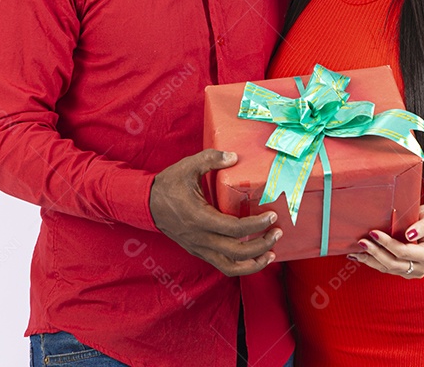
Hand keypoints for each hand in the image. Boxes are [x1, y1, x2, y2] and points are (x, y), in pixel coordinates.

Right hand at [150, 149, 281, 276]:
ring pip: (230, 266)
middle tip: (277, 232)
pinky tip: (254, 259)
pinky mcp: (199, 252)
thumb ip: (210, 159)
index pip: (234, 229)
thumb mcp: (188, 166)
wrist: (146, 204)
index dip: (256, 225)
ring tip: (272, 253)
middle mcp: (200, 238)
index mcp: (199, 218)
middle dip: (262, 244)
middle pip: (237, 251)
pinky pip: (222, 266)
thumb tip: (234, 156)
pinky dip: (241, 266)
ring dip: (254, 263)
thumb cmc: (169, 184)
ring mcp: (199, 248)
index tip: (272, 216)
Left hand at [348, 204, 423, 278]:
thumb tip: (409, 234)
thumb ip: (421, 226)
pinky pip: (386, 269)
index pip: (404, 252)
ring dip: (371, 259)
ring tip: (356, 250)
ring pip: (388, 269)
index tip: (373, 233)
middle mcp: (423, 268)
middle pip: (394, 263)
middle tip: (362, 242)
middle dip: (376, 252)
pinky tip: (360, 256)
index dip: (387, 243)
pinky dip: (373, 262)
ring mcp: (413, 273)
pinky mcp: (404, 273)